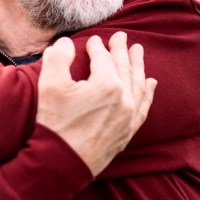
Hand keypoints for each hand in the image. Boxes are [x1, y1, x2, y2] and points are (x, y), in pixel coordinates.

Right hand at [36, 33, 156, 175]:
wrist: (61, 162)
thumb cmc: (54, 123)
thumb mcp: (49, 85)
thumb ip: (58, 57)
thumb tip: (66, 43)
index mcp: (107, 84)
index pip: (104, 59)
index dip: (98, 47)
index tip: (94, 40)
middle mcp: (124, 99)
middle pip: (124, 68)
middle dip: (122, 51)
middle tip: (122, 37)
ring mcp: (129, 116)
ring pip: (138, 85)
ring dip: (138, 66)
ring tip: (138, 52)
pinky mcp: (128, 131)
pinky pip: (143, 106)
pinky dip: (147, 92)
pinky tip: (150, 84)